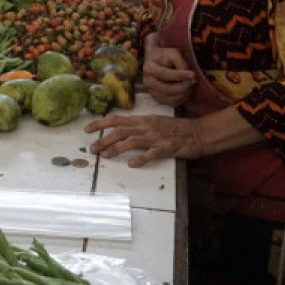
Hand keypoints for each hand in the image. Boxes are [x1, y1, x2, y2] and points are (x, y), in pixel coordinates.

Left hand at [85, 114, 204, 166]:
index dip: (100, 124)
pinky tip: (131, 164)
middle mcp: (146, 127)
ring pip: (131, 141)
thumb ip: (137, 125)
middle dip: (103, 140)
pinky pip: (151, 154)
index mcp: (142, 120)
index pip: (117, 119)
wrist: (196, 132)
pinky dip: (140, 158)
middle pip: (120, 131)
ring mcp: (155, 137)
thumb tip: (120, 129)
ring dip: (115, 148)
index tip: (87, 129)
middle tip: (92, 149)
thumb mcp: (153, 122)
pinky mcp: (165, 148)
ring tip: (104, 155)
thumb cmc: (174, 128)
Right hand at [142, 34, 195, 106]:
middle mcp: (148, 82)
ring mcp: (152, 92)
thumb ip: (180, 62)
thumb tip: (189, 76)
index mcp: (149, 69)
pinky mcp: (158, 99)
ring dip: (184, 93)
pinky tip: (186, 91)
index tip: (192, 74)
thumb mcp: (173, 53)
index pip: (165, 75)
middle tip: (194, 81)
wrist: (157, 62)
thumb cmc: (166, 56)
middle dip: (183, 87)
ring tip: (190, 85)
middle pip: (167, 89)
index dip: (180, 76)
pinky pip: (172, 103)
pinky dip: (181, 99)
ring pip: (170, 98)